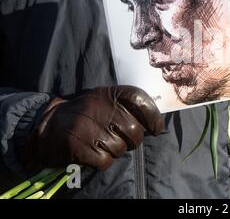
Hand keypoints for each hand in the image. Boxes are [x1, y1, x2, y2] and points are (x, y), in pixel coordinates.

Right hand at [24, 86, 163, 170]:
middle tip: (120, 139)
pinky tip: (92, 152)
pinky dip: (101, 161)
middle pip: (134, 131)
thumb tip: (156, 122)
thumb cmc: (86, 114)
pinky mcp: (77, 146)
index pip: (139, 99)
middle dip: (132, 141)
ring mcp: (87, 127)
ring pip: (120, 148)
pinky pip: (105, 161)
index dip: (153, 116)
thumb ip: (127, 106)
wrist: (47, 125)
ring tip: (100, 143)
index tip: (155, 128)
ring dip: (114, 151)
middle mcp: (99, 108)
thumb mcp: (105, 100)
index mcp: (109, 94)